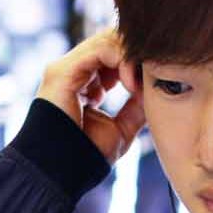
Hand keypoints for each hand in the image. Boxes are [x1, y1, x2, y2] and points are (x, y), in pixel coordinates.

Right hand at [36, 28, 146, 162]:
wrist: (60, 172)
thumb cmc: (86, 155)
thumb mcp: (120, 129)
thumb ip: (134, 108)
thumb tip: (151, 91)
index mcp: (84, 82)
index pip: (113, 54)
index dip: (135, 63)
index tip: (149, 85)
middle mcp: (73, 71)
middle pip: (111, 42)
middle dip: (135, 57)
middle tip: (148, 79)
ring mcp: (66, 69)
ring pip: (107, 40)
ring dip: (131, 58)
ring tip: (137, 85)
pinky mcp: (63, 71)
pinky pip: (100, 49)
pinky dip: (122, 60)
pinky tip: (129, 84)